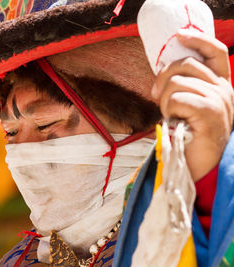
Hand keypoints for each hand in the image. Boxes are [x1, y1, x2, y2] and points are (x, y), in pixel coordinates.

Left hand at [151, 29, 233, 181]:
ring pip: (177, 82)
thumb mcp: (187, 104)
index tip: (179, 36)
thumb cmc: (187, 135)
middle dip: (163, 79)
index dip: (197, 40)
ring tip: (170, 115)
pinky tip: (175, 121)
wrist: (194, 165)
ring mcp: (220, 100)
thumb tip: (163, 69)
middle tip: (158, 97)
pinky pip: (177, 98)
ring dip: (165, 100)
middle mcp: (224, 90)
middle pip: (186, 64)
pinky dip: (169, 110)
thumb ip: (183, 85)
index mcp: (220, 86)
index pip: (216, 52)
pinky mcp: (211, 112)